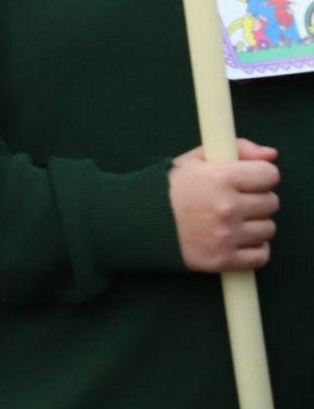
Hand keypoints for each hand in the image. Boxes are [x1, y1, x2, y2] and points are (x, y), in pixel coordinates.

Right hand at [170, 140, 280, 271]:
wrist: (136, 221)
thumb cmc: (168, 188)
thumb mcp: (195, 160)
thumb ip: (236, 149)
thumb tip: (271, 154)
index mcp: (220, 177)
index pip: (269, 174)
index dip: (259, 175)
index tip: (246, 179)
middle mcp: (226, 206)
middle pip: (271, 202)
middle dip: (256, 199)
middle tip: (234, 200)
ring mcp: (226, 235)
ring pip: (268, 229)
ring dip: (254, 224)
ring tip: (230, 220)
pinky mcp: (224, 259)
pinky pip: (261, 255)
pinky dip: (252, 248)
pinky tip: (235, 239)